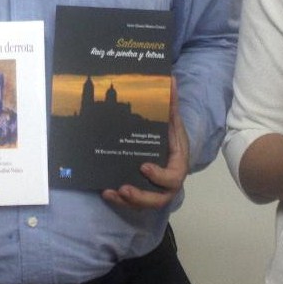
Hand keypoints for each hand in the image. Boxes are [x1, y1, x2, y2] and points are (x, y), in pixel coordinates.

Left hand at [104, 78, 188, 209]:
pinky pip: (132, 203)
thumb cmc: (171, 138)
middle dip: (141, 196)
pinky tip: (105, 191)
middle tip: (124, 188)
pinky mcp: (142, 194)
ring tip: (112, 191)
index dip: (159, 176)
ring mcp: (154, 191)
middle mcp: (167, 185)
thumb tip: (170, 79)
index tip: (143, 167)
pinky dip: (119, 200)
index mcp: (177, 167)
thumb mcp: (172, 122)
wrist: (170, 151)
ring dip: (128, 201)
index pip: (172, 177)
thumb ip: (170, 104)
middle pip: (159, 199)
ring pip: (143, 204)